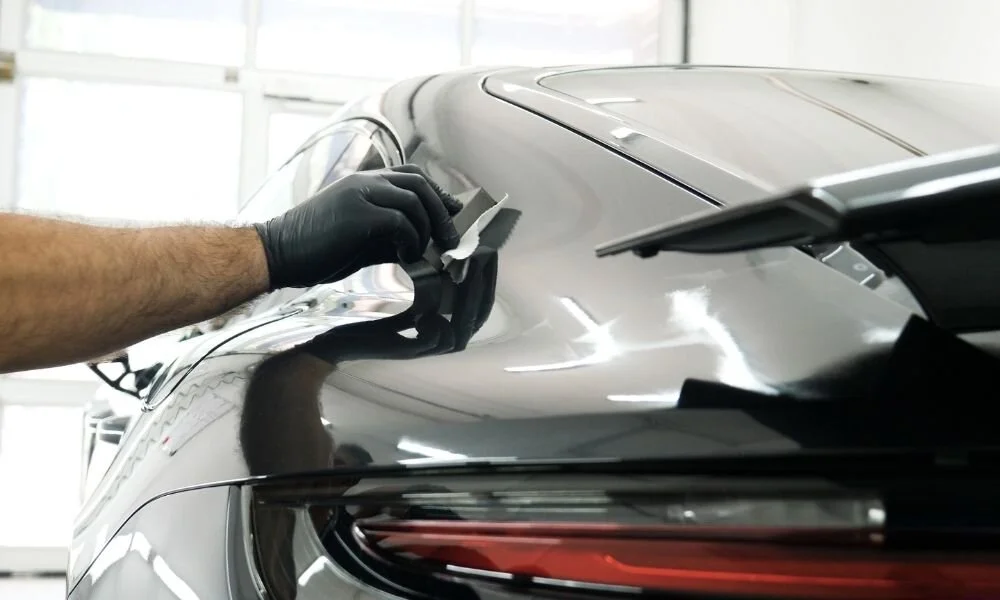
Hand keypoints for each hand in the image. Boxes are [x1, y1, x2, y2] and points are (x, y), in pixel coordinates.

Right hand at [253, 165, 461, 289]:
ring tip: (422, 254)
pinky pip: (401, 221)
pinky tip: (407, 258)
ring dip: (426, 230)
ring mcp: (360, 194)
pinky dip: (411, 241)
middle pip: (420, 183)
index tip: (453, 216)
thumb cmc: (317, 250)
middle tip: (450, 241)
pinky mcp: (358, 214)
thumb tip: (425, 249)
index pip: (412, 176)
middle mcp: (365, 181)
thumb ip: (391, 238)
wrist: (278, 254)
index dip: (437, 195)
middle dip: (441, 212)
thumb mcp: (362, 241)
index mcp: (364, 183)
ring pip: (414, 201)